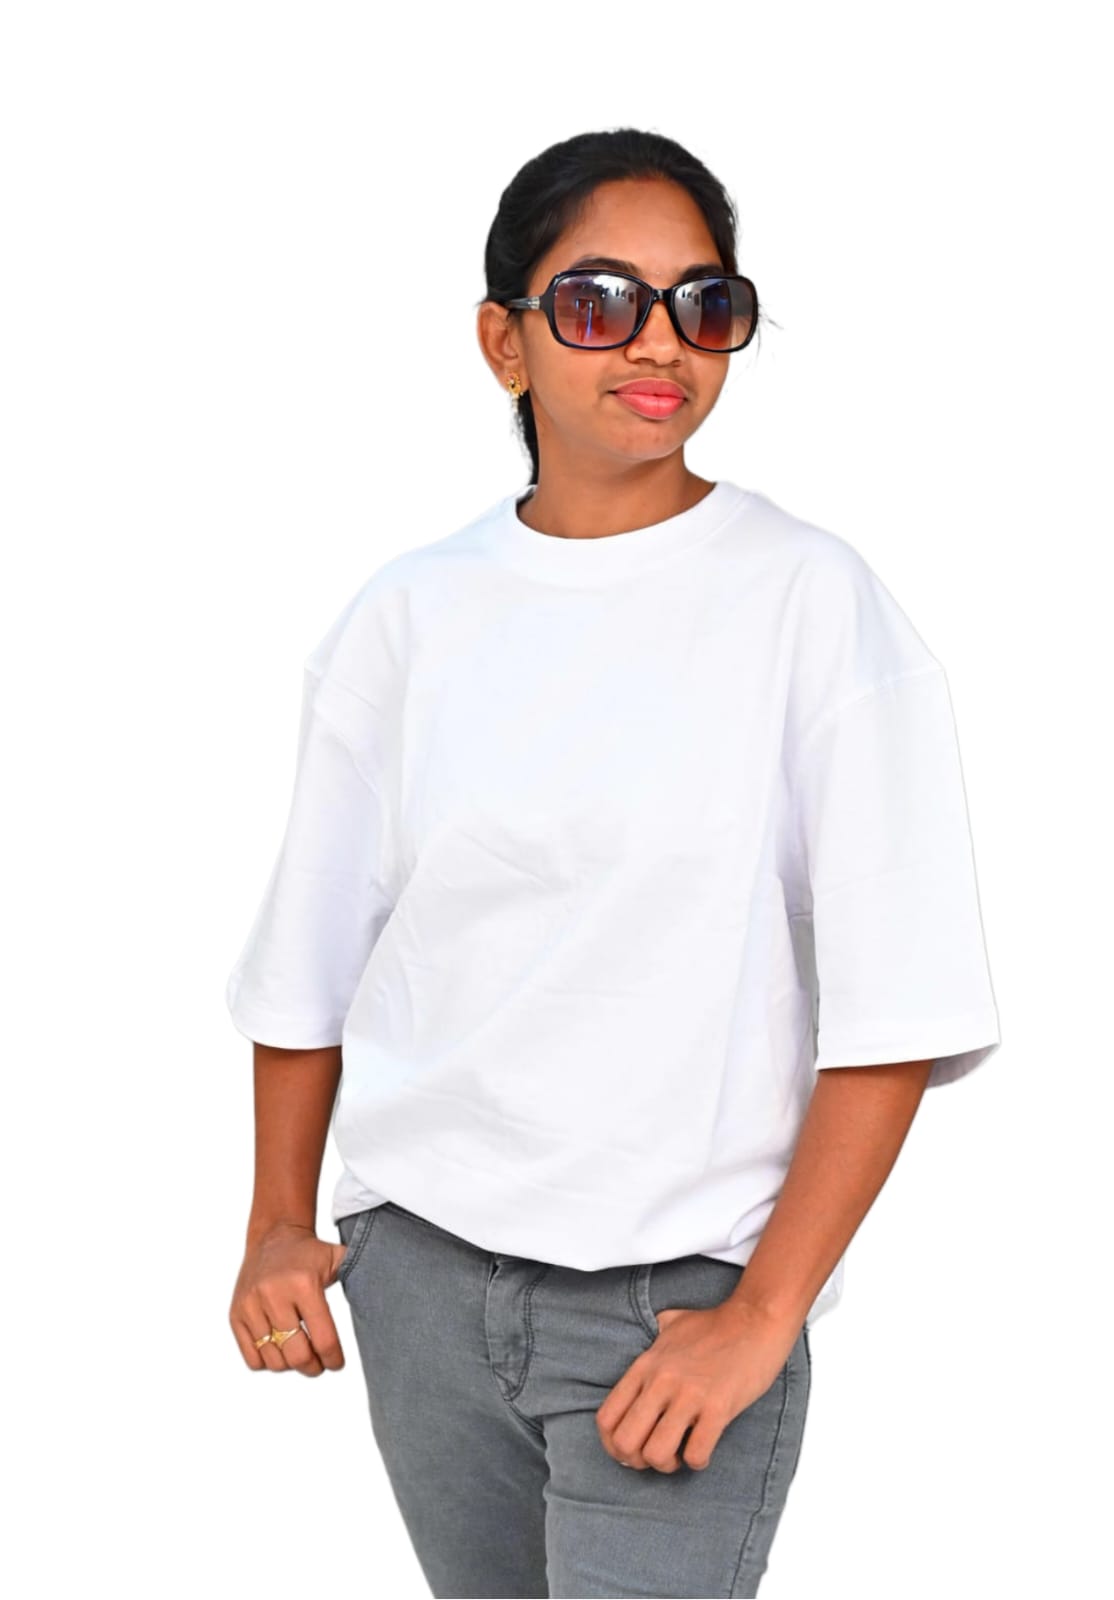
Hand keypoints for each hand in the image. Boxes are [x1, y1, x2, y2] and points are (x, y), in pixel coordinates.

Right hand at [229, 1221, 349, 1375]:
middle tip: (319, 1364)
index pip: (323, 1338)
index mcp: (304, 1284)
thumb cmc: (310, 1254)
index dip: (333, 1359)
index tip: (337, 1363)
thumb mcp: (337, 1258)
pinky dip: (267, 1361)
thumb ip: (360, 1274)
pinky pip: (252, 1358)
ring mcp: (251, 1306)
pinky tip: (279, 1348)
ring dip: (290, 1365)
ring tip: (300, 1353)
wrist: (273, 1237)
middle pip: (297, 1355)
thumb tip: (388, 1295)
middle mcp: (274, 1295)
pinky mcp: (235, 1314)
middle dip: (313, 1367)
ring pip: (274, 1361)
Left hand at [596, 1300, 800, 1472]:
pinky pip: (696, 1454)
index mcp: (645, 1366)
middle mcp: (661, 1381)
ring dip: (667, 1464)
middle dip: (637, 1460)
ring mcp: (689, 1395)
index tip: (631, 1448)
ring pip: (656, 1454)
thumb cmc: (715, 1324)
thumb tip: (651, 1333)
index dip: (612, 1444)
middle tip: (656, 1454)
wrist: (755, 1319)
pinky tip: (704, 1448)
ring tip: (680, 1452)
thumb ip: (654, 1333)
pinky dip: (698, 1461)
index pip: (606, 1418)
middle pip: (625, 1443)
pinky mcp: (718, 1407)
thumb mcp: (672, 1323)